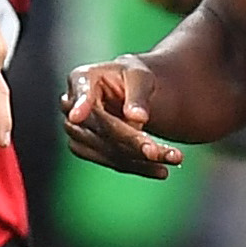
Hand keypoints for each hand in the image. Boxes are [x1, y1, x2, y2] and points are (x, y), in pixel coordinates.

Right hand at [61, 55, 183, 175]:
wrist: (132, 91)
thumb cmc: (134, 78)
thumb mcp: (141, 76)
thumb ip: (138, 95)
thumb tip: (137, 118)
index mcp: (82, 78)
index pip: (82, 94)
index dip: (81, 105)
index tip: (77, 116)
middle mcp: (71, 105)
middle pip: (101, 128)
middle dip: (132, 142)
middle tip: (158, 151)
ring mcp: (76, 130)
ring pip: (107, 150)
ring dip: (140, 160)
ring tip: (174, 159)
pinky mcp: (86, 148)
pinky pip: (111, 162)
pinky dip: (138, 167)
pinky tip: (160, 170)